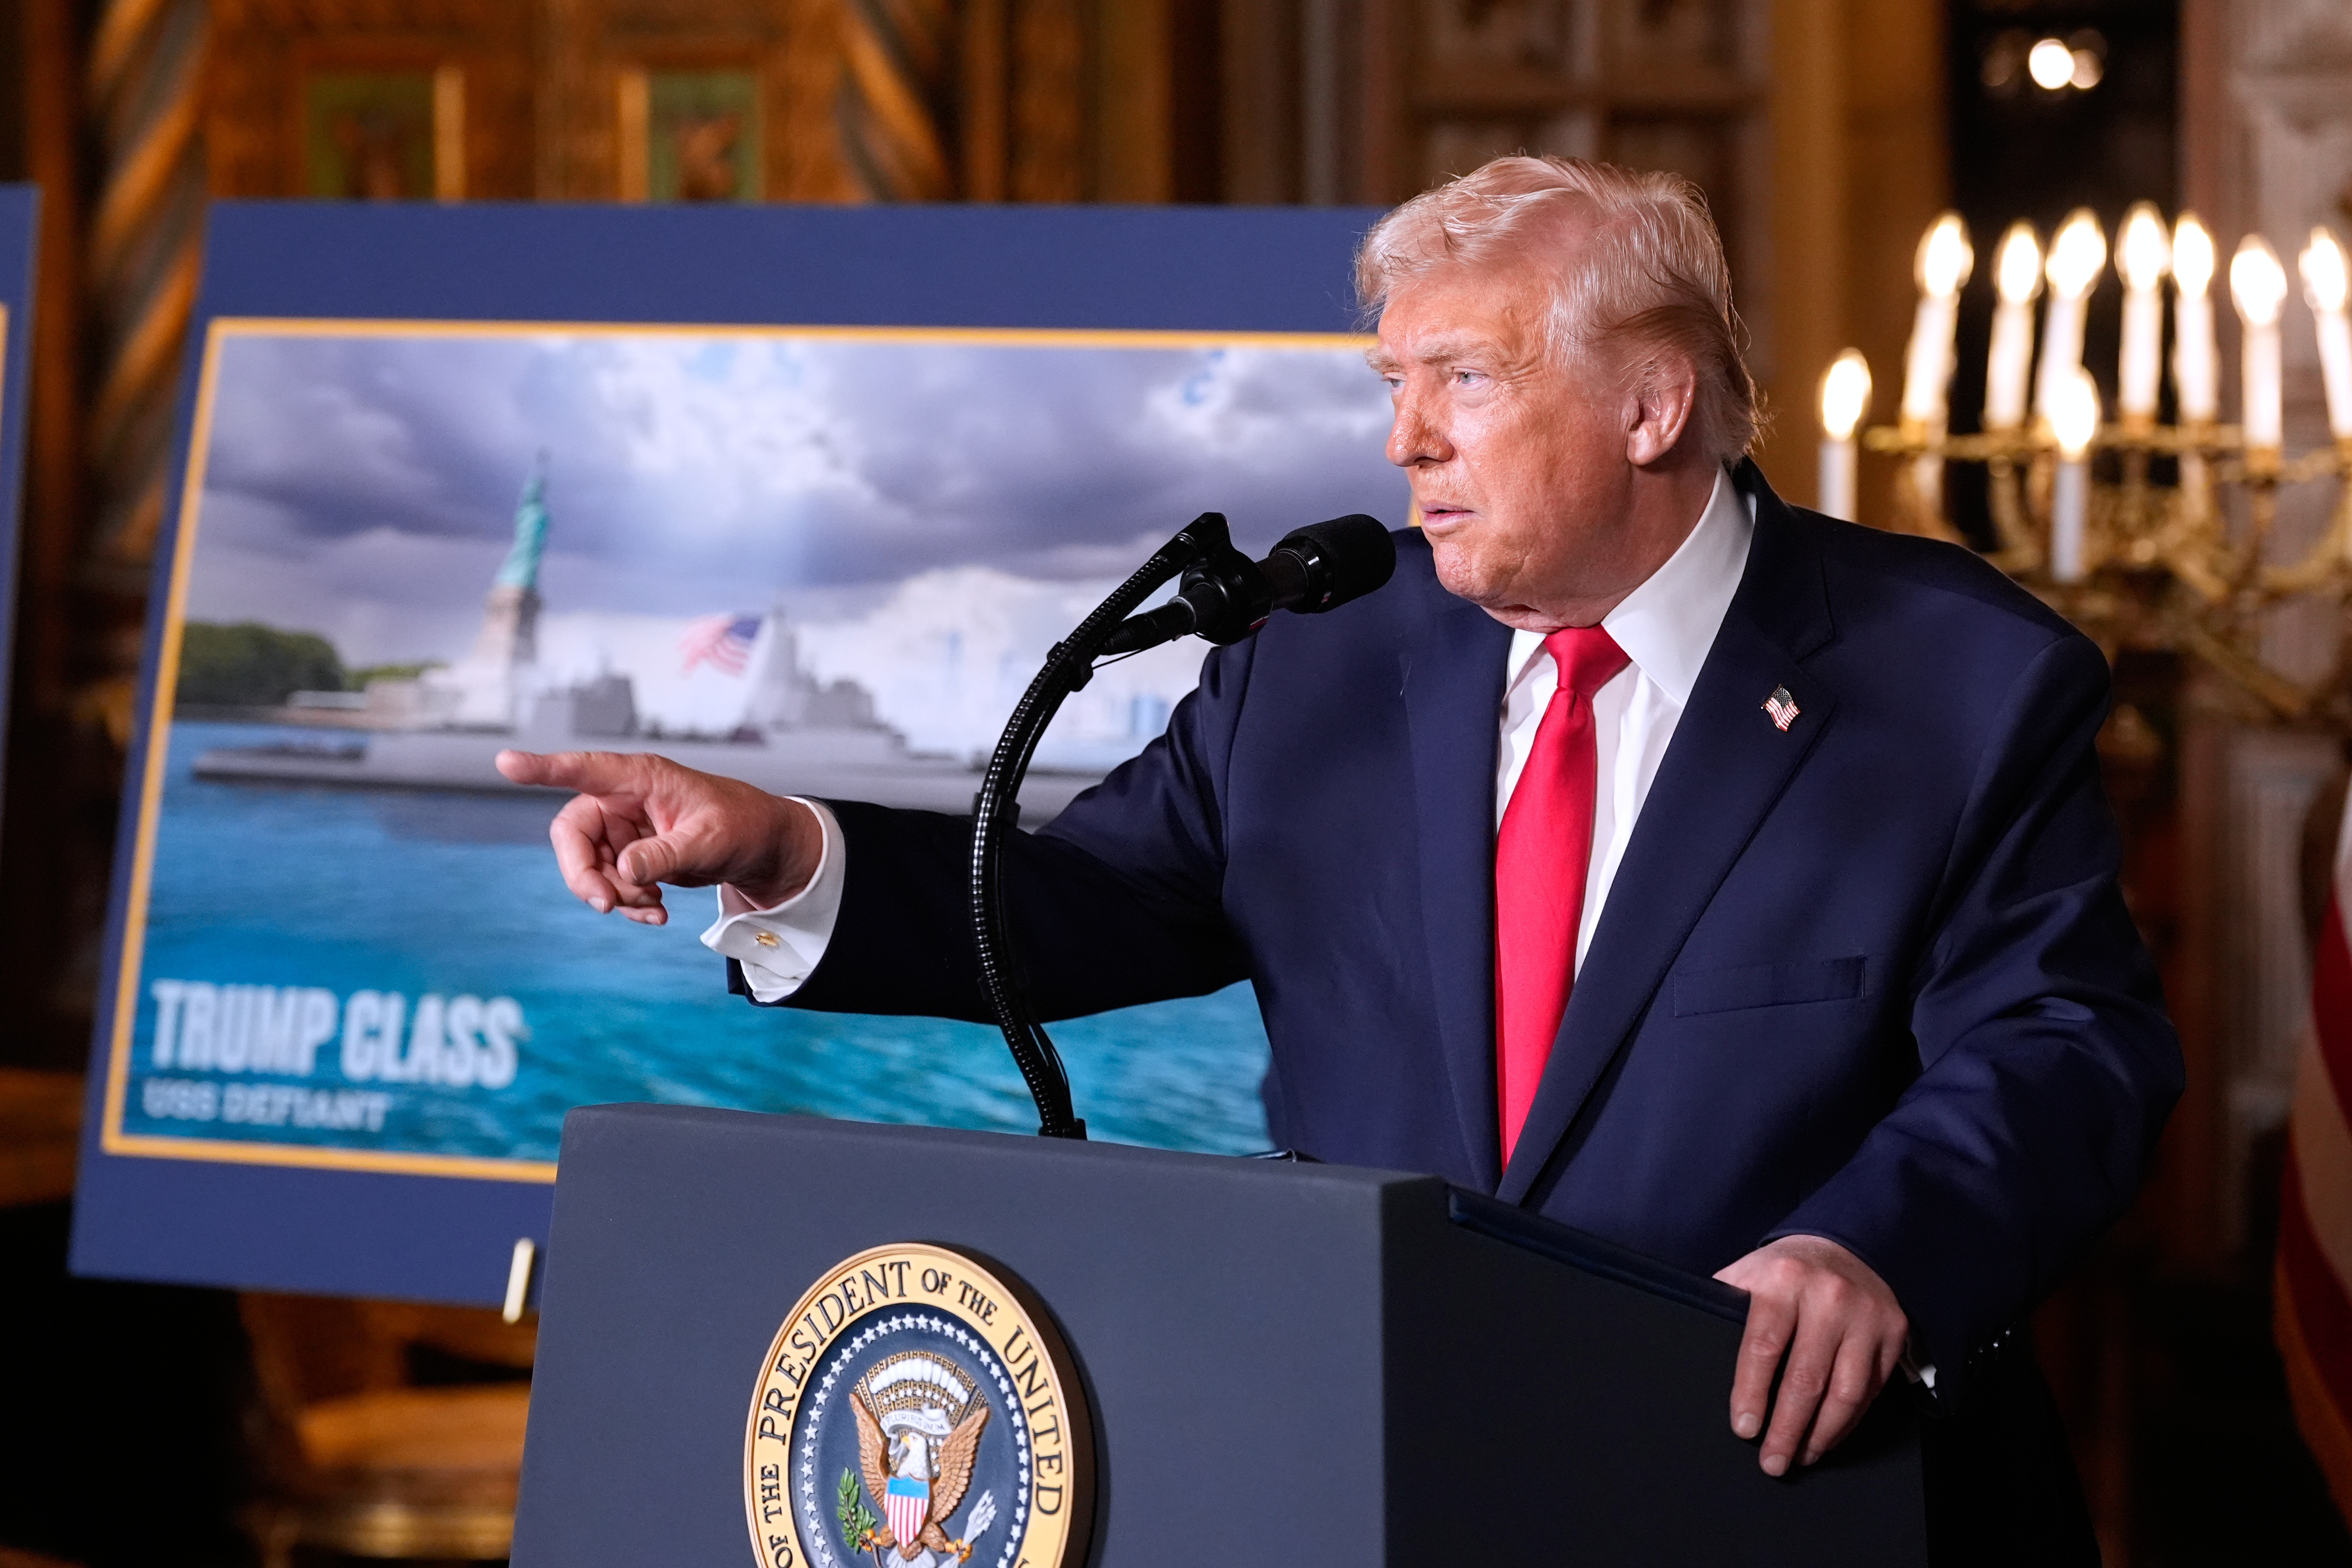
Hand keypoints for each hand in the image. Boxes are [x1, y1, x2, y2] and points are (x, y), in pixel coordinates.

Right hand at [494, 750, 822, 925]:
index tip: (505, 762)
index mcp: (642, 778)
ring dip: (612, 896)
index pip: (585, 769)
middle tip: (606, 905)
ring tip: (654, 911)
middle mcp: (623, 799)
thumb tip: (624, 872)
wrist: (761, 848)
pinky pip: (607, 883)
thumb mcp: (711, 841)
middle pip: (572, 834)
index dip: (544, 768)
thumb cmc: (742, 826)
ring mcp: (623, 828)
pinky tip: (657, 915)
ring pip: (588, 866)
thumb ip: (666, 854)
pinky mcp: (629, 854)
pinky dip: (626, 904)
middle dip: (583, 875)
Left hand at [1713, 1234, 1907, 1476]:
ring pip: (1846, 1392)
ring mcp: (1866, 1315)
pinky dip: (1849, 1420)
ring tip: (1802, 1456)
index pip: (1763, 1347)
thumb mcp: (1748, 1273)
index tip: (1745, 1429)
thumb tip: (1692, 1349)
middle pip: (1806, 1379)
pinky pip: (1870, 1390)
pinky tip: (1828, 1435)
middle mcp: (1828, 1297)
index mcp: (1783, 1280)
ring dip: (1821, 1434)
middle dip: (1787, 1429)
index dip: (1751, 1394)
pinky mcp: (1893, 1332)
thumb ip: (1725, 1306)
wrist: (1845, 1245)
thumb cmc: (1785, 1271)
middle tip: (1773, 1462)